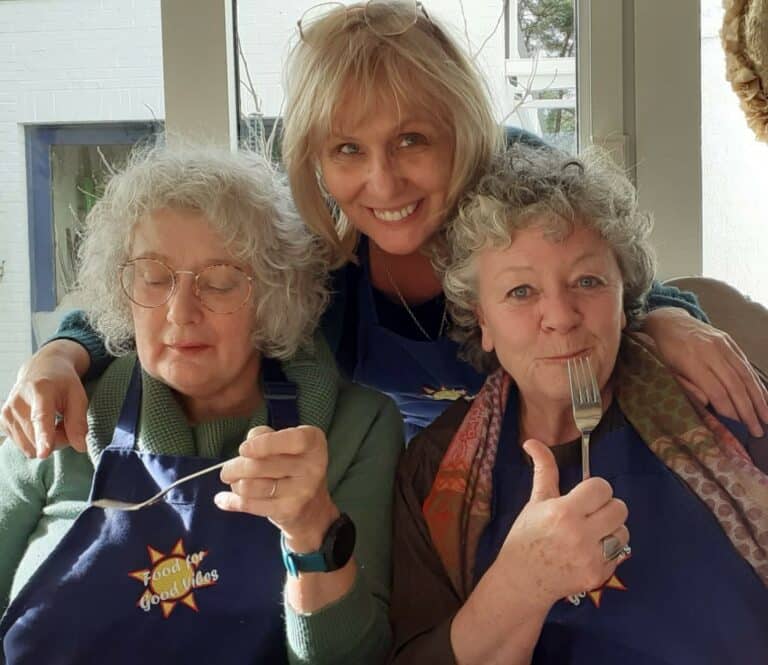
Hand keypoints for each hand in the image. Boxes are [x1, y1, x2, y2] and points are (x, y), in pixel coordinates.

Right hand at [0, 342, 88, 457]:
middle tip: (67, 423)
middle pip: (39, 438)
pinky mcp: (3, 422)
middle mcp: (18, 402)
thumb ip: (78, 421)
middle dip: (58, 439)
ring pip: (31, 446)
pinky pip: (24, 446)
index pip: (41, 418)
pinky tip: (41, 425)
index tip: (43, 453)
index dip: (44, 437)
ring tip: (54, 422)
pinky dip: (37, 441)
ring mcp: (7, 413)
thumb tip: (81, 447)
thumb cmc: (62, 383)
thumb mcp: (78, 396)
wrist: (41, 369)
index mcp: (40, 390)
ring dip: (47, 442)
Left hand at [215, 425, 337, 548]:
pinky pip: (249, 504)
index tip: (243, 449)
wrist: (312, 507)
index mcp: (314, 443)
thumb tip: (244, 451)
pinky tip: (223, 499)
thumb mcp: (285, 443)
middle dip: (235, 467)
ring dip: (235, 484)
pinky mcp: (289, 511)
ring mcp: (302, 491)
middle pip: (260, 465)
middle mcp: (313, 466)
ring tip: (236, 482)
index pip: (293, 440)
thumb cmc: (292, 465)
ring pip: (250, 486)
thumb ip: (264, 436)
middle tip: (228, 469)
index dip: (265, 444)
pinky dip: (231, 501)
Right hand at [500, 439, 629, 606]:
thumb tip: (532, 441)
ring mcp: (591, 558)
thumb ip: (543, 470)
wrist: (522, 579)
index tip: (583, 497)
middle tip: (590, 514)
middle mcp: (580, 535)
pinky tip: (589, 552)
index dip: (594, 490)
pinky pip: (620, 554)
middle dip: (606, 508)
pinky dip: (609, 551)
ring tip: (591, 534)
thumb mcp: (535, 501)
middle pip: (619, 508)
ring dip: (611, 530)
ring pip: (623, 531)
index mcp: (563, 512)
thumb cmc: (527, 536)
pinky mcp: (599, 576)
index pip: (601, 488)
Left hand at [643, 308, 767, 436]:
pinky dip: (757, 383)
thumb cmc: (664, 351)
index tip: (737, 427)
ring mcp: (723, 344)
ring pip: (745, 375)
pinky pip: (746, 365)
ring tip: (766, 418)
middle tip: (757, 431)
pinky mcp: (730, 342)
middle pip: (734, 384)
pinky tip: (764, 398)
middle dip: (748, 410)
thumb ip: (686, 386)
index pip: (716, 390)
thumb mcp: (666, 370)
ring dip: (759, 399)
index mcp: (691, 360)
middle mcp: (711, 351)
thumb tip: (709, 404)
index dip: (728, 410)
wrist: (668, 321)